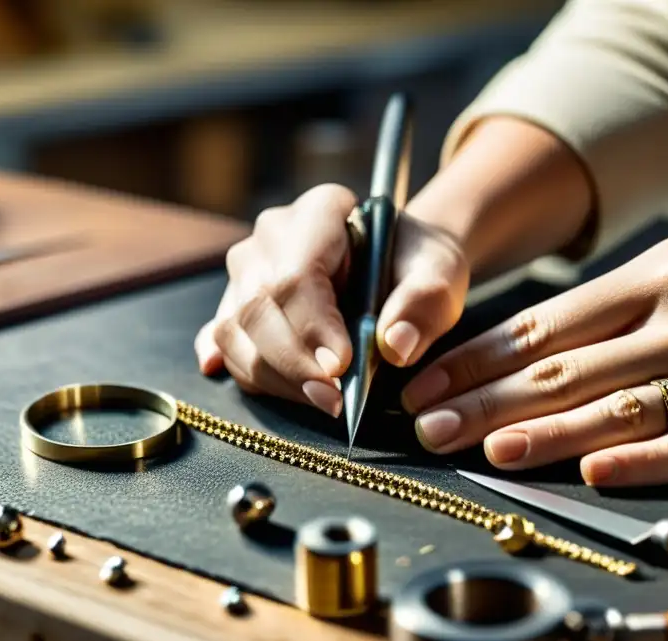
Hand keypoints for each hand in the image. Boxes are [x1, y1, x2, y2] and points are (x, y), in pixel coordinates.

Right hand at [194, 184, 469, 415]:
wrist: (401, 266)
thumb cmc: (417, 268)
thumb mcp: (440, 276)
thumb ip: (425, 302)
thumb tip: (396, 346)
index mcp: (320, 212)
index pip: (298, 273)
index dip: (312, 325)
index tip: (340, 367)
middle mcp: (272, 236)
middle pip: (258, 306)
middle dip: (293, 363)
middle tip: (335, 400)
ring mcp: (247, 270)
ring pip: (236, 331)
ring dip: (275, 378)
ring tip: (323, 403)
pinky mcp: (237, 304)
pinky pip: (227, 344)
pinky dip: (247, 373)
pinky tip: (265, 388)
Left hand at [400, 236, 667, 485]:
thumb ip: (610, 311)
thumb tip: (519, 348)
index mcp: (657, 276)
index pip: (545, 323)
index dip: (478, 358)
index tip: (426, 384)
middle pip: (566, 367)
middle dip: (486, 400)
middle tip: (428, 428)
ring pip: (618, 408)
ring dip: (545, 433)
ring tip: (485, 451)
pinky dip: (639, 461)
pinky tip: (590, 475)